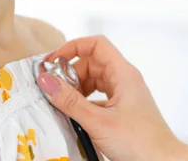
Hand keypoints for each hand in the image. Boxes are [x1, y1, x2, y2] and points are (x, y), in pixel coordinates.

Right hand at [37, 35, 187, 160]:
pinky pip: (99, 95)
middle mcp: (125, 79)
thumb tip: (47, 81)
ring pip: (95, 80)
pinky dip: (85, 101)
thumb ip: (70, 101)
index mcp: (123, 73)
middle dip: (71, 73)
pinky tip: (77, 115)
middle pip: (92, 62)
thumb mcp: (98, 122)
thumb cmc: (140, 143)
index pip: (96, 45)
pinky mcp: (123, 107)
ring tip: (64, 103)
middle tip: (55, 89)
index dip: (73, 47)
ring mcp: (125, 93)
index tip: (53, 60)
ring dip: (77, 88)